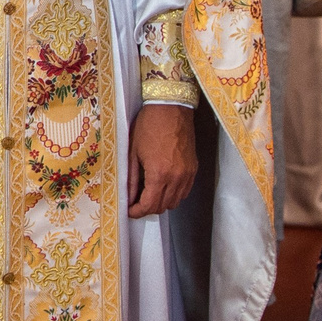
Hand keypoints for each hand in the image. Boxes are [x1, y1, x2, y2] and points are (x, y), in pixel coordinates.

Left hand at [125, 102, 197, 217]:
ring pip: (175, 201)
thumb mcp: (133, 153)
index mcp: (159, 174)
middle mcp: (176, 178)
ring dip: (161, 203)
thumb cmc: (148, 126)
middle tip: (135, 203)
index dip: (137, 212)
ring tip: (147, 195)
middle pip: (163, 206)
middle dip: (147, 209)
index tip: (129, 211)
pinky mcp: (194, 169)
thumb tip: (128, 198)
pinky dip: (173, 195)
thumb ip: (131, 179)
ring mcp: (188, 174)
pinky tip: (162, 187)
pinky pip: (184, 191)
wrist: (171, 108)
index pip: (149, 205)